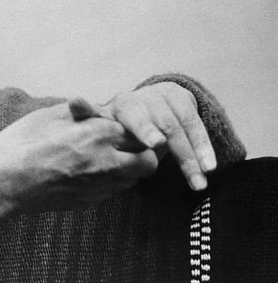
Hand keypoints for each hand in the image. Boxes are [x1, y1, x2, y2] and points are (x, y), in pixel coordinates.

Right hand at [0, 102, 158, 212]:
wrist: (3, 182)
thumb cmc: (21, 143)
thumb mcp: (50, 114)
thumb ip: (82, 111)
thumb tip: (99, 109)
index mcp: (96, 134)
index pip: (138, 130)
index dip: (132, 125)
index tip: (121, 123)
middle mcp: (106, 162)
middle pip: (150, 161)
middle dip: (144, 150)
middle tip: (127, 143)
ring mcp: (99, 186)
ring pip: (135, 178)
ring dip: (129, 166)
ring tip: (106, 156)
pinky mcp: (91, 202)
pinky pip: (114, 190)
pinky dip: (110, 180)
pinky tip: (88, 170)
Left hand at [99, 82, 216, 190]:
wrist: (147, 101)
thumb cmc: (120, 122)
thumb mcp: (102, 120)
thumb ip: (88, 115)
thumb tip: (73, 101)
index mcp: (124, 105)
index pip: (134, 115)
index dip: (145, 129)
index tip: (155, 144)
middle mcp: (147, 98)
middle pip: (164, 123)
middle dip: (175, 148)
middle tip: (182, 167)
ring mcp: (168, 99)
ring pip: (182, 129)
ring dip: (191, 157)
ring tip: (197, 183)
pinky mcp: (185, 102)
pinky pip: (197, 127)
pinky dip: (204, 148)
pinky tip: (210, 168)